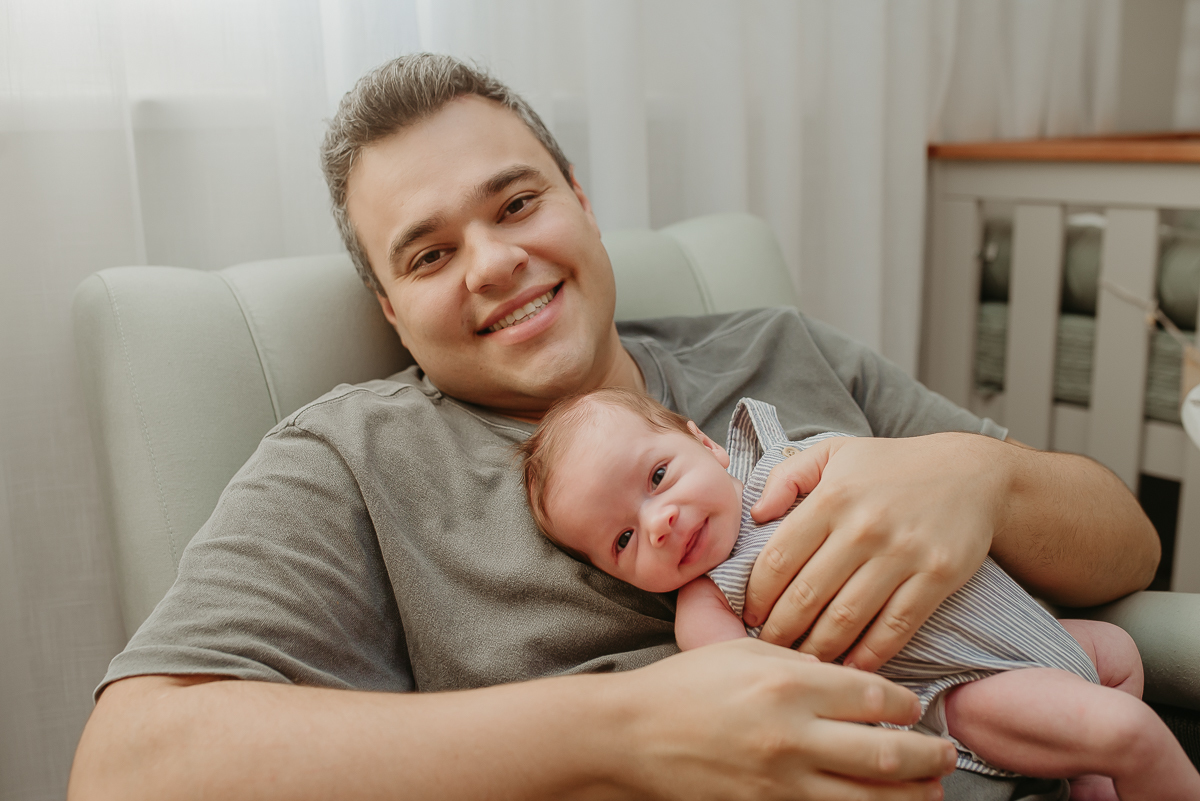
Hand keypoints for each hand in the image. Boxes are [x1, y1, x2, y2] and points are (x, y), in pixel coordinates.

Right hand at [617, 638, 955, 799]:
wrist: (633, 735)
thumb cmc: (687, 684)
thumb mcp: (744, 652)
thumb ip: (802, 662)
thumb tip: (854, 682)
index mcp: (788, 685)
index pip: (875, 697)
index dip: (907, 704)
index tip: (914, 706)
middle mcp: (792, 736)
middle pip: (888, 754)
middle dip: (929, 757)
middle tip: (945, 755)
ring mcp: (781, 783)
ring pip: (870, 799)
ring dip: (911, 797)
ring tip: (931, 791)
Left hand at [742, 433, 1005, 670]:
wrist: (972, 472)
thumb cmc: (892, 465)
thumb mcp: (834, 453)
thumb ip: (788, 476)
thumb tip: (755, 514)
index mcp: (832, 498)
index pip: (779, 558)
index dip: (758, 594)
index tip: (748, 614)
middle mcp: (864, 526)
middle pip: (808, 594)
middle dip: (780, 629)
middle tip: (768, 646)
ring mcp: (902, 553)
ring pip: (847, 617)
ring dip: (819, 648)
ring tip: (801, 662)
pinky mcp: (937, 575)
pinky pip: (895, 626)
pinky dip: (870, 654)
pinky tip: (851, 667)